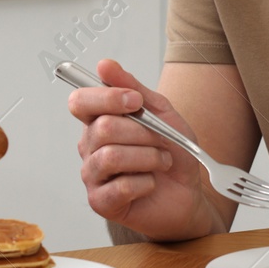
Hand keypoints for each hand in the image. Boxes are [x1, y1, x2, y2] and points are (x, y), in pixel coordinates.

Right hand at [68, 58, 224, 239]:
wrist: (188, 193)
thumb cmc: (173, 153)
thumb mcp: (161, 113)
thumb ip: (133, 87)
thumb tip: (104, 65)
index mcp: (98, 121)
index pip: (80, 102)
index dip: (107, 98)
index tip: (135, 101)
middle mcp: (89, 147)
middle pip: (103, 128)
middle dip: (143, 133)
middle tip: (161, 140)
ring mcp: (92, 176)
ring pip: (111, 156)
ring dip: (147, 157)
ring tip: (161, 161)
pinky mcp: (101, 202)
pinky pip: (119, 187)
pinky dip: (145, 182)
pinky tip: (151, 183)